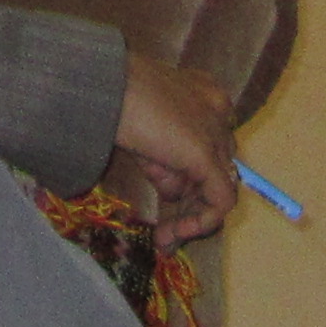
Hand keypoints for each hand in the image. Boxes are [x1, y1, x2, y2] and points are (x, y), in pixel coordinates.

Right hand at [106, 53, 237, 243]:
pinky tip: (169, 235)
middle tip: (164, 231)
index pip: (210, 144)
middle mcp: (218, 110)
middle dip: (191, 202)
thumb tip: (172, 193)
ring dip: (191, 219)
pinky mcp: (207, 155)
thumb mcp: (144, 132)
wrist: (105, 86)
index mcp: (203, 94)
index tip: (165, 196)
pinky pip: (220, 201)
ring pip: (219, 186)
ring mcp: (216, 132)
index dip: (189, 177)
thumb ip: (164, 159)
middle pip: (216, 167)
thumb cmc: (111, 97)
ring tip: (163, 240)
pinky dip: (199, 224)